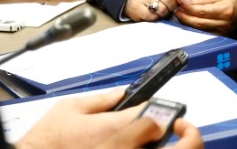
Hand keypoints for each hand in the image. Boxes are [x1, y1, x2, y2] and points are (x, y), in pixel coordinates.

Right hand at [17, 88, 202, 148]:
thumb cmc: (47, 141)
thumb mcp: (71, 108)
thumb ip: (103, 98)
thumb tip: (122, 93)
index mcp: (117, 129)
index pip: (159, 116)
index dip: (167, 111)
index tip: (170, 110)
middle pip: (176, 145)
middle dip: (189, 136)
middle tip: (185, 129)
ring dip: (168, 148)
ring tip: (168, 142)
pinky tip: (142, 148)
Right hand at [124, 0, 191, 21]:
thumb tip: (187, 1)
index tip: (187, 2)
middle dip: (173, 6)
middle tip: (171, 8)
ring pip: (161, 8)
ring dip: (165, 12)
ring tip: (162, 10)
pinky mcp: (136, 6)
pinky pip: (152, 16)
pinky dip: (156, 17)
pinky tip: (154, 13)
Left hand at [174, 0, 236, 35]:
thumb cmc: (228, 0)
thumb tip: (188, 4)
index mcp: (224, 10)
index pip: (202, 11)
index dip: (189, 10)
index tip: (180, 6)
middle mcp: (224, 22)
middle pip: (200, 22)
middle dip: (186, 18)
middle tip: (177, 12)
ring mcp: (222, 31)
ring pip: (200, 29)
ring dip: (188, 24)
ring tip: (180, 17)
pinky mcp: (219, 36)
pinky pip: (203, 34)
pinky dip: (194, 29)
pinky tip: (188, 24)